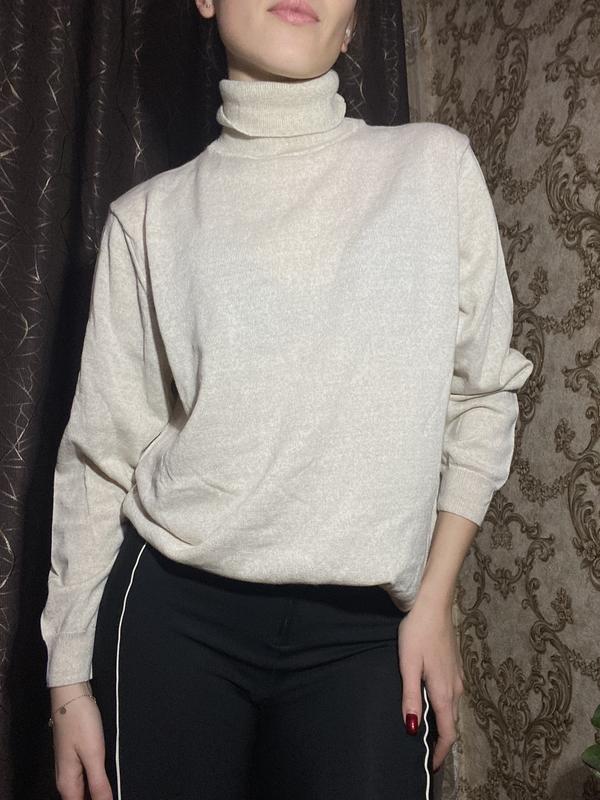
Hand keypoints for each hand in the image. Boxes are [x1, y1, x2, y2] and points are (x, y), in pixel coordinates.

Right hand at [50, 681, 112, 799]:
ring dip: (98, 791)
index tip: (110, 797)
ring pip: (84, 791)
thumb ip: (99, 784)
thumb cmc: (79, 721)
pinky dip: (96, 782)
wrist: (71, 696)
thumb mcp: (93, 754)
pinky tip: (107, 777)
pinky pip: (86, 779)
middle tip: (112, 790)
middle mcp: (66, 779)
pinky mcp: (76, 758)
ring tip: (112, 785)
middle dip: (98, 798)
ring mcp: (70, 768)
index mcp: (67, 784)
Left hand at [396, 598, 463, 771]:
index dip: (440, 752)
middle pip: (450, 722)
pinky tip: (429, 701)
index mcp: (443, 690)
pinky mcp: (454, 666)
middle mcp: (455, 687)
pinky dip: (442, 706)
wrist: (434, 604)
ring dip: (441, 722)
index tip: (430, 766)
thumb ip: (410, 696)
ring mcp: (457, 676)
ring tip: (425, 730)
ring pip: (451, 708)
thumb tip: (412, 727)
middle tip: (424, 752)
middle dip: (440, 740)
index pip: (447, 732)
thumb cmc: (418, 632)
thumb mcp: (408, 664)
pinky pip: (450, 695)